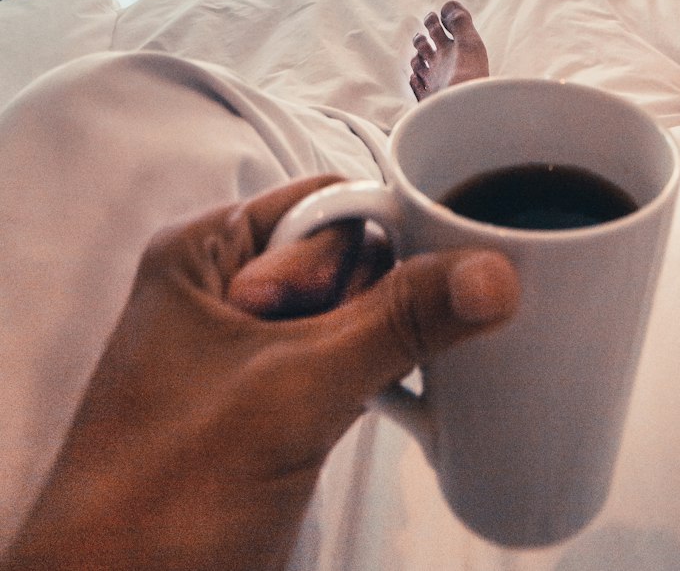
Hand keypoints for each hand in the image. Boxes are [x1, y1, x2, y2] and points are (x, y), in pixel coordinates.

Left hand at [2, 175, 518, 570]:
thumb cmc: (167, 495)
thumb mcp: (296, 391)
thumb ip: (398, 322)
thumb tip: (494, 272)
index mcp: (206, 252)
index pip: (327, 203)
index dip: (377, 239)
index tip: (419, 282)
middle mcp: (225, 287)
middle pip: (350, 253)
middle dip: (375, 301)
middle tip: (350, 359)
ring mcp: (251, 347)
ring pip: (357, 309)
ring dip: (385, 341)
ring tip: (369, 388)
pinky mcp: (275, 401)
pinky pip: (351, 357)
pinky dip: (383, 372)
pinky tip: (409, 399)